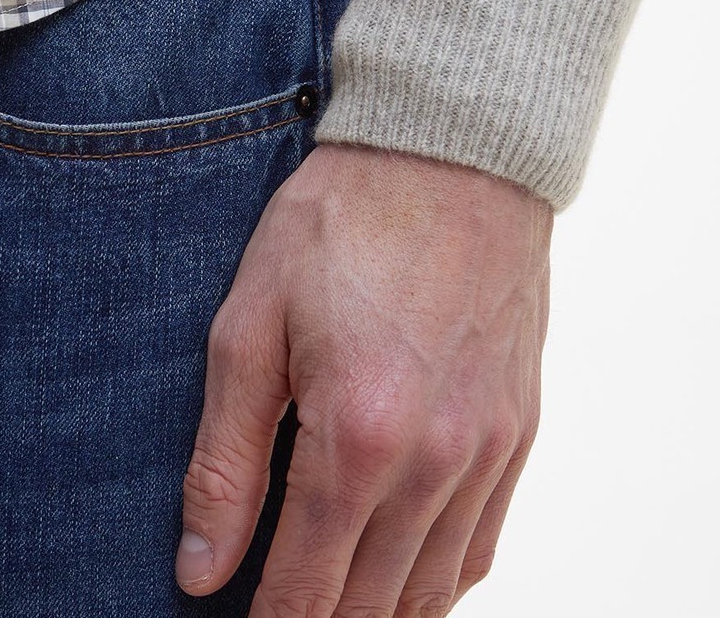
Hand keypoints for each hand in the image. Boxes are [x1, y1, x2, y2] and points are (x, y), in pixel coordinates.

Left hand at [176, 141, 552, 615]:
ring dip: (380, 615)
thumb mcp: (250, 322)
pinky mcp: (520, 428)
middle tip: (276, 612)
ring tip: (331, 605)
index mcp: (358, 437)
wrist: (449, 149)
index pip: (305, 592)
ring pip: (435, 592)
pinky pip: (483, 544)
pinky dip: (440, 579)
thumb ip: (225, 460)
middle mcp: (436, 461)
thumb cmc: (341, 220)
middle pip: (373, 607)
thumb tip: (199, 570)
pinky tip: (402, 573)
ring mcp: (489, 449)